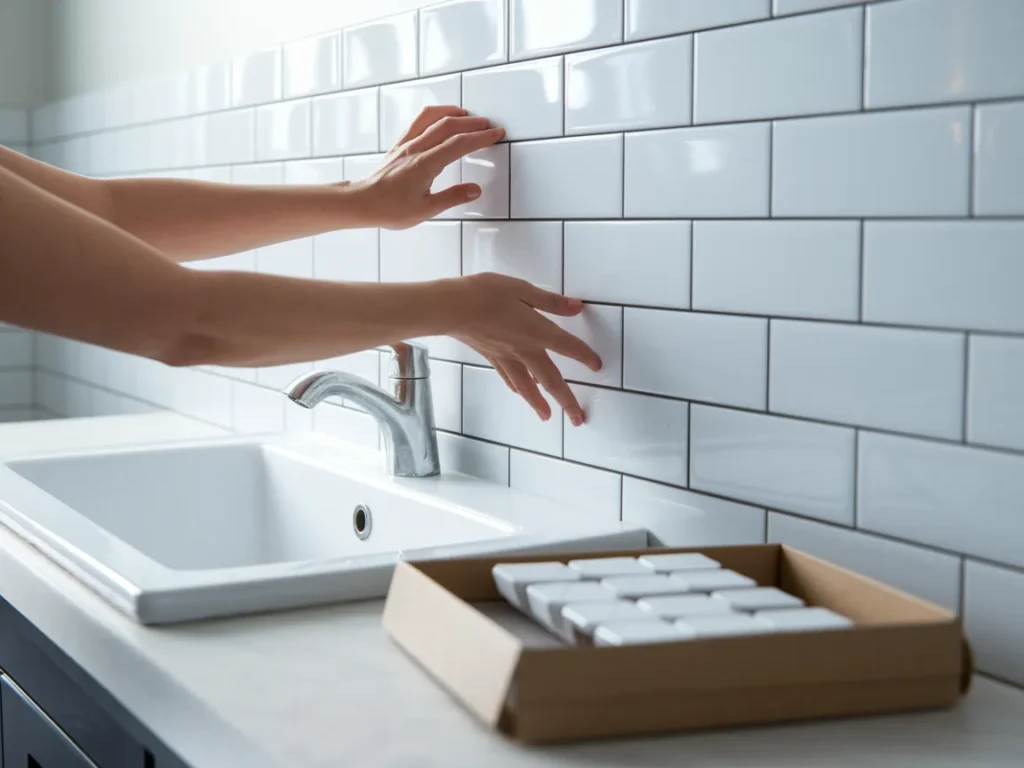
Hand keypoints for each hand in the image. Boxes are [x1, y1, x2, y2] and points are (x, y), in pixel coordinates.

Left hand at [354, 106, 503, 228]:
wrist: (361, 202)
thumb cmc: (389, 209)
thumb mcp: (425, 210)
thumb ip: (452, 197)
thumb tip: (475, 190)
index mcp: (425, 164)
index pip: (459, 144)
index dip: (480, 137)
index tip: (496, 134)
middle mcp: (415, 149)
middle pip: (449, 125)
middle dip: (473, 123)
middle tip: (490, 125)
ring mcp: (406, 144)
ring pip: (432, 117)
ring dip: (452, 112)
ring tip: (468, 115)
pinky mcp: (399, 145)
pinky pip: (418, 121)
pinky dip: (434, 114)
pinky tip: (440, 118)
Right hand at [442, 273, 601, 425]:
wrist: (450, 308)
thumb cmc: (485, 293)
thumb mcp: (521, 288)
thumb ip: (550, 301)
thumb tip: (576, 307)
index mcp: (537, 331)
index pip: (568, 347)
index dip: (584, 356)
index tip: (597, 365)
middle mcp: (525, 351)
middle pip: (551, 380)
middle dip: (566, 401)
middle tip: (577, 420)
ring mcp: (507, 358)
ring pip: (529, 387)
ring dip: (541, 403)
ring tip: (548, 417)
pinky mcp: (492, 359)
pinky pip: (510, 379)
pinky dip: (519, 390)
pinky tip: (522, 394)